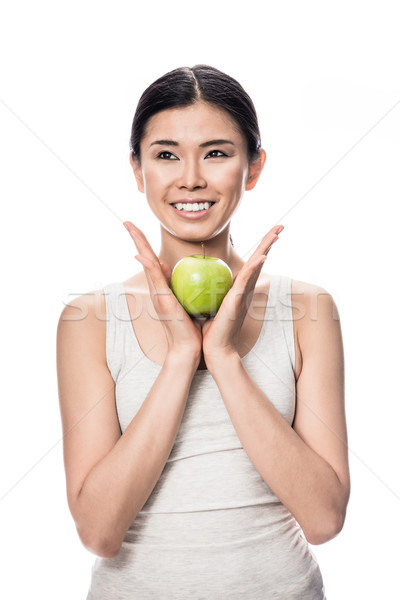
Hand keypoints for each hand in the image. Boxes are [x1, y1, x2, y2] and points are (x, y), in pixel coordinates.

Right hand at [123, 221, 202, 362]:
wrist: (188, 347)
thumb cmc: (191, 326)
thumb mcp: (187, 302)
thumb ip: (180, 287)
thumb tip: (176, 270)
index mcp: (162, 287)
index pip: (152, 260)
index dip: (144, 244)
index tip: (137, 228)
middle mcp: (156, 288)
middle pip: (144, 257)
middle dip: (136, 238)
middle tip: (127, 221)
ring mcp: (157, 294)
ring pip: (146, 264)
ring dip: (138, 245)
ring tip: (131, 228)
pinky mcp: (162, 300)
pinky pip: (155, 279)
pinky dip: (148, 266)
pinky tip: (142, 254)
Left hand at [200, 225, 283, 367]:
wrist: (214, 347)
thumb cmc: (209, 327)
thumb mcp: (206, 301)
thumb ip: (205, 287)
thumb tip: (193, 272)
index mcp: (239, 287)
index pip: (251, 262)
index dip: (260, 247)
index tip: (268, 233)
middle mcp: (245, 288)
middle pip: (259, 259)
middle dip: (269, 242)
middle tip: (281, 226)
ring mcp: (244, 294)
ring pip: (257, 266)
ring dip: (267, 249)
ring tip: (276, 233)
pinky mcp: (238, 300)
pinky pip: (246, 281)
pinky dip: (255, 268)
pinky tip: (261, 258)